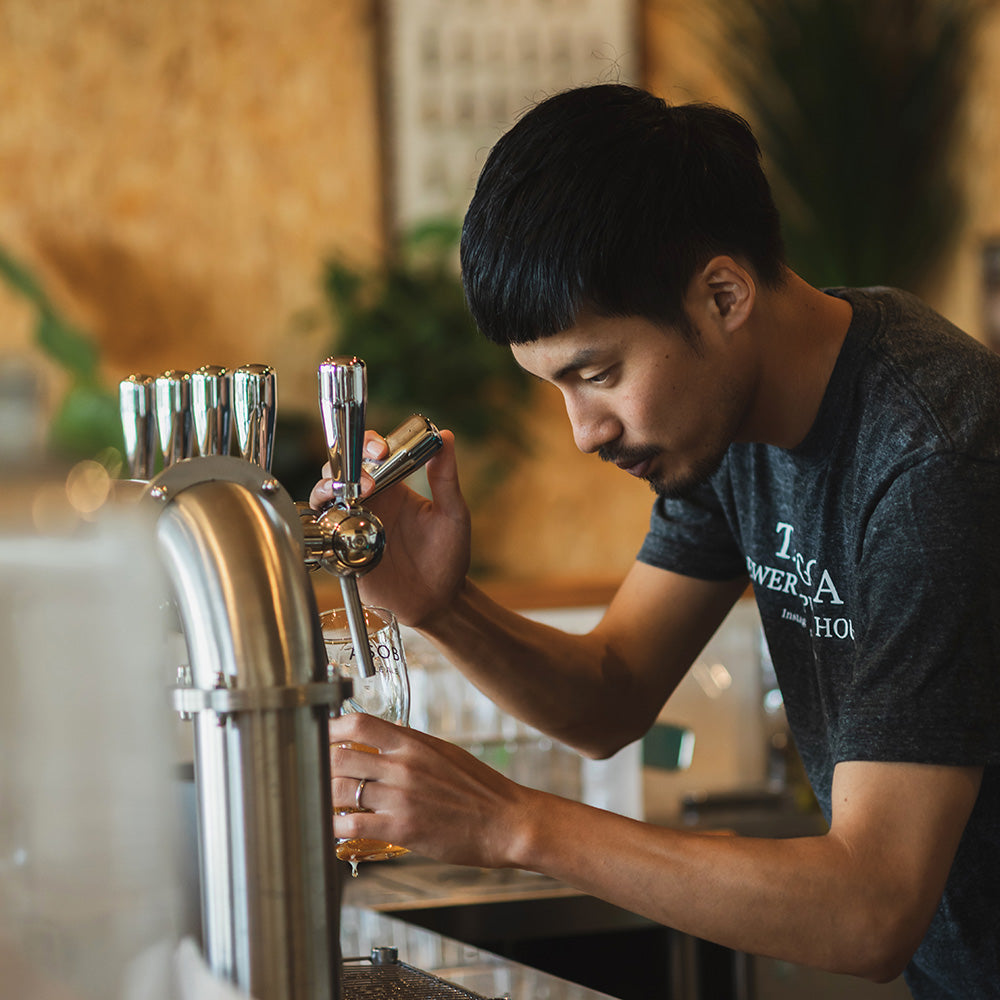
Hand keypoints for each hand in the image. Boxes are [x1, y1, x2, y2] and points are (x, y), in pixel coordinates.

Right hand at [309, 429, 471, 627]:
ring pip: (324, 495)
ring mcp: (353, 524)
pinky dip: (321, 520)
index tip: (381, 449)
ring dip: (329, 487)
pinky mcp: (342, 549)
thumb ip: (445, 477)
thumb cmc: (448, 555)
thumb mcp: (452, 512)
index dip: (369, 444)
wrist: (438, 599)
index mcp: (393, 485)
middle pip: (339, 468)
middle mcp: (369, 501)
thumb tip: (447, 436)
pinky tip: (336, 520)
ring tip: (348, 494)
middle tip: (366, 480)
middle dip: (345, 464)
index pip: (370, 453)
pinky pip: (321, 530)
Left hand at [330, 713, 534, 868]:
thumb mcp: (443, 753)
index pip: (359, 723)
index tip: (320, 735)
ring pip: (340, 790)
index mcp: (413, 742)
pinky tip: (334, 830)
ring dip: (323, 797)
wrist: (508, 821)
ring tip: (321, 802)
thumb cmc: (479, 789)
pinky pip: (352, 825)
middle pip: (340, 756)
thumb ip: (409, 748)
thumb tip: (378, 745)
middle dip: (319, 765)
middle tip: (313, 773)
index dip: (330, 727)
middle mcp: (403, 765)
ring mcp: (401, 796)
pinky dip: (335, 827)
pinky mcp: (402, 828)